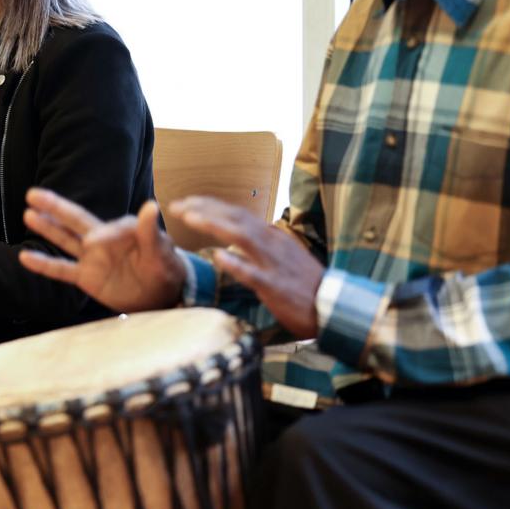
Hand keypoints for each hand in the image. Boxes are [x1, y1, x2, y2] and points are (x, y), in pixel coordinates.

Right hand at [20, 189, 184, 312]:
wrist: (162, 296)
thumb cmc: (166, 269)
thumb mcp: (161, 251)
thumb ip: (150, 231)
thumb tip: (151, 205)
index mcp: (123, 229)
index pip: (107, 228)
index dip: (101, 236)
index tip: (93, 244)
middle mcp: (104, 238)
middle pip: (75, 220)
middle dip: (55, 206)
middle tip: (33, 193)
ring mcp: (92, 257)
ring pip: (65, 240)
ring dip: (47, 228)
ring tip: (27, 214)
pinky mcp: (86, 277)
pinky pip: (62, 270)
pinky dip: (44, 265)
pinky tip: (24, 257)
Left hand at [168, 196, 323, 338]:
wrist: (333, 306)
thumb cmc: (306, 284)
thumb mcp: (283, 256)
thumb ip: (261, 244)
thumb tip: (239, 236)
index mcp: (271, 236)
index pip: (237, 213)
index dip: (210, 205)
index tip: (187, 202)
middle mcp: (271, 243)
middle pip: (234, 218)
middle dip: (204, 209)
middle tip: (176, 205)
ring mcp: (273, 263)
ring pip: (241, 237)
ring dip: (214, 225)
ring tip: (189, 218)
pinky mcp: (275, 286)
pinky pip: (253, 273)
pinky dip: (236, 263)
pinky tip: (217, 256)